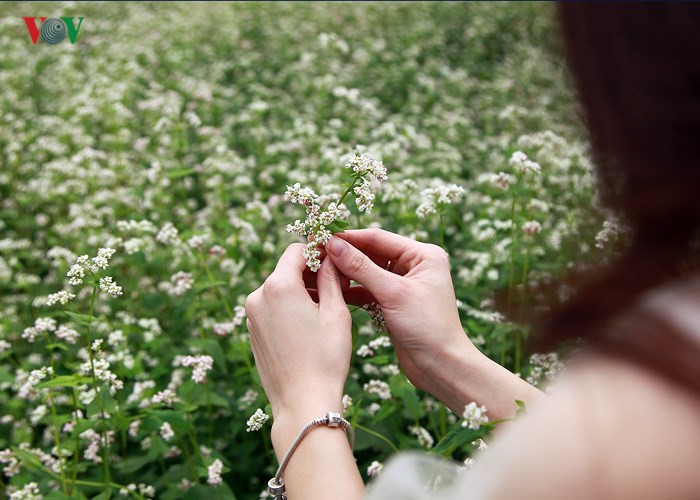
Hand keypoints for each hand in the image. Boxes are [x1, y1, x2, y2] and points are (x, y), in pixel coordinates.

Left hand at [245, 243, 350, 424]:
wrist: (303, 402)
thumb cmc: (325, 358)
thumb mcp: (336, 313)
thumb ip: (330, 278)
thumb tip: (329, 258)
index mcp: (279, 286)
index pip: (296, 251)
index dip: (317, 251)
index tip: (334, 260)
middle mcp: (258, 296)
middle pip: (286, 269)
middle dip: (310, 273)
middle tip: (337, 286)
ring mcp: (251, 316)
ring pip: (279, 289)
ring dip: (301, 291)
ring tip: (326, 309)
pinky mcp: (252, 332)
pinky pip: (272, 308)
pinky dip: (289, 308)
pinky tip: (309, 326)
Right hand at [326, 229, 478, 402]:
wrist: (441, 367)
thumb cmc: (427, 326)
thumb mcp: (393, 293)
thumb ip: (361, 267)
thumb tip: (334, 244)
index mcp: (422, 255)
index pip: (378, 238)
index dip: (349, 237)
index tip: (322, 236)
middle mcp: (414, 265)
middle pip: (371, 252)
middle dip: (345, 254)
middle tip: (315, 253)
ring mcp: (403, 285)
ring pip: (367, 272)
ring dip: (346, 272)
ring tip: (319, 271)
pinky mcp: (394, 303)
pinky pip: (368, 290)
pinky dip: (352, 290)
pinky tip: (332, 290)